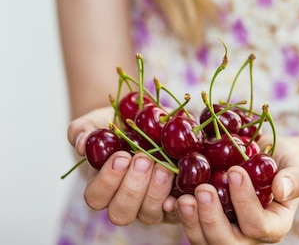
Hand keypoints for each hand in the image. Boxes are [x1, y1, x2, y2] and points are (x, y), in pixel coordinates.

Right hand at [67, 108, 177, 225]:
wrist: (145, 119)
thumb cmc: (115, 124)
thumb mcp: (95, 121)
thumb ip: (82, 130)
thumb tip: (82, 144)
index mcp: (101, 186)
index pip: (96, 196)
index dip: (108, 181)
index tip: (121, 156)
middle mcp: (124, 201)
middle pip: (122, 212)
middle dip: (133, 187)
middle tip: (143, 160)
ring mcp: (148, 205)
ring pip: (149, 213)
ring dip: (156, 191)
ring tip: (163, 166)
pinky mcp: (171, 202)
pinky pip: (175, 213)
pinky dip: (178, 204)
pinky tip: (181, 190)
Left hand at [165, 139, 298, 243]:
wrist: (268, 159)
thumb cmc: (285, 163)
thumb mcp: (298, 166)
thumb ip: (296, 178)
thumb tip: (281, 188)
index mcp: (273, 226)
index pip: (257, 225)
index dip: (245, 202)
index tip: (236, 171)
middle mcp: (248, 236)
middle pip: (227, 243)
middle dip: (212, 219)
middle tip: (203, 189)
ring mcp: (226, 231)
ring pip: (206, 240)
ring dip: (192, 221)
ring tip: (184, 197)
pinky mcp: (208, 220)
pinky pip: (193, 227)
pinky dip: (180, 215)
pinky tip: (170, 199)